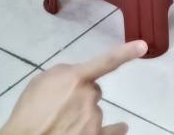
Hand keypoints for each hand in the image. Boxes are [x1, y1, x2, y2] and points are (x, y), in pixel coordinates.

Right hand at [0, 40, 145, 133]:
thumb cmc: (29, 110)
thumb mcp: (41, 81)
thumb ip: (64, 74)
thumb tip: (78, 77)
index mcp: (76, 78)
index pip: (105, 62)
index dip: (125, 53)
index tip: (144, 46)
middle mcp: (89, 97)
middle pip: (93, 91)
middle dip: (82, 95)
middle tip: (62, 106)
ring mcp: (94, 120)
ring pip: (95, 111)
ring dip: (85, 114)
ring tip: (63, 122)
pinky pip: (112, 131)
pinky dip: (116, 129)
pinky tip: (122, 127)